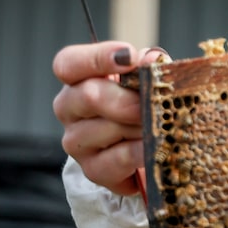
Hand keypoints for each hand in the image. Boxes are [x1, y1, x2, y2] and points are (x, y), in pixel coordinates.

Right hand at [52, 41, 167, 195]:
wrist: (145, 148)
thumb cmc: (142, 103)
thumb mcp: (147, 77)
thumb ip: (149, 66)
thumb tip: (152, 59)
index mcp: (78, 79)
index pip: (68, 63)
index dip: (97, 58)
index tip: (130, 57)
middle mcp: (69, 109)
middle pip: (88, 95)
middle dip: (128, 98)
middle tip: (154, 102)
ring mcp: (76, 141)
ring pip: (105, 128)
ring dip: (139, 126)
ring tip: (159, 125)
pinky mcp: (92, 169)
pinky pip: (116, 159)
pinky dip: (140, 151)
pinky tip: (153, 147)